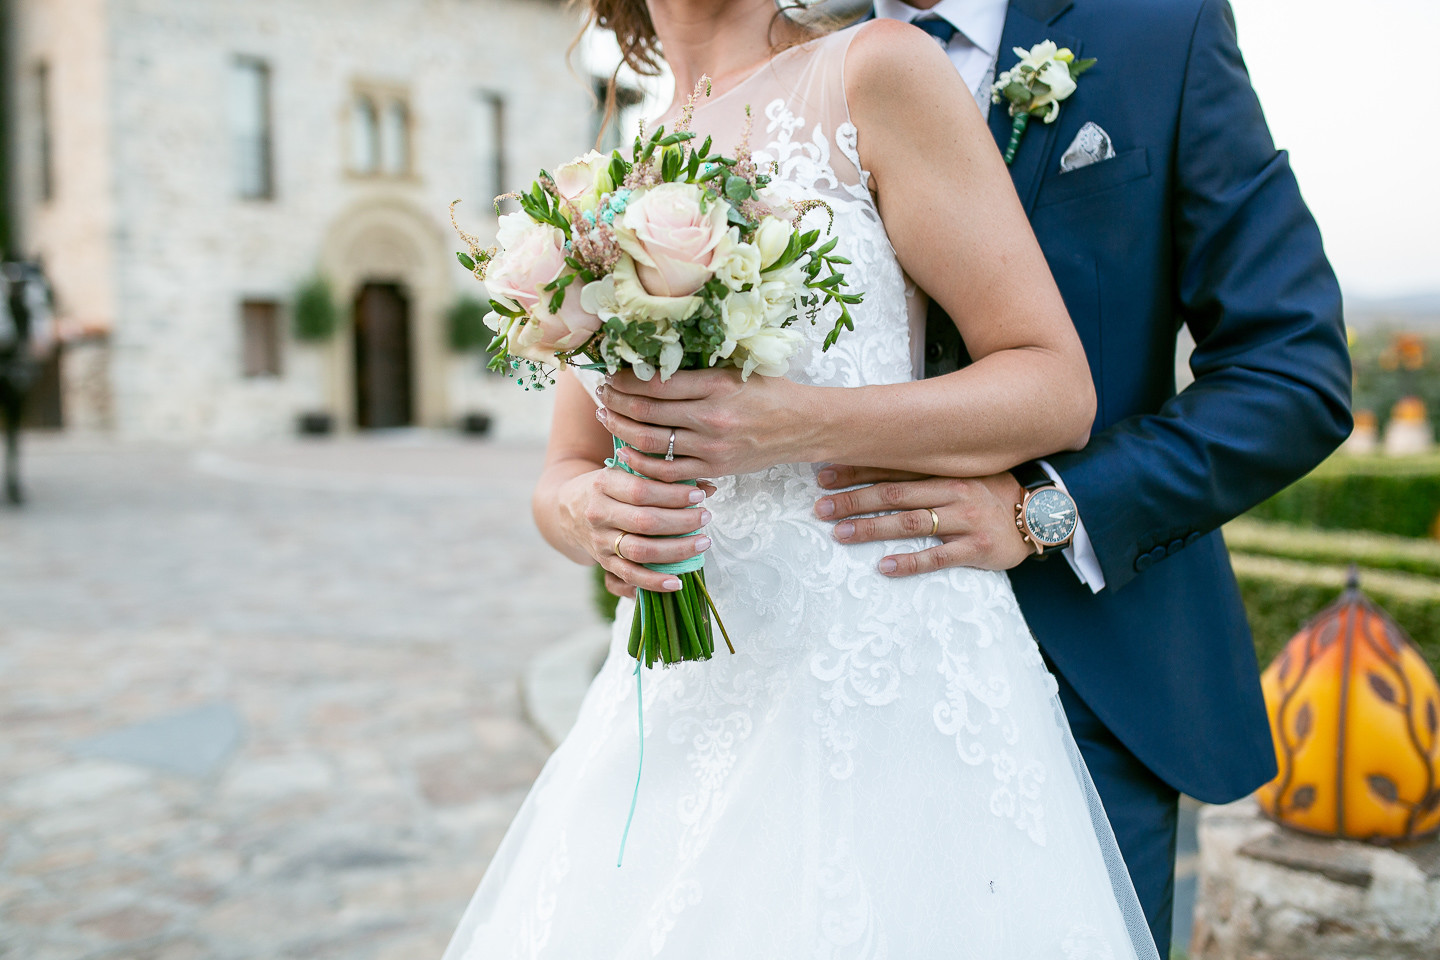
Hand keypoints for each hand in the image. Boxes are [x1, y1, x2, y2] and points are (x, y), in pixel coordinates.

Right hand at [559, 464, 716, 597]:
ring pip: (639, 551)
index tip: (698, 496)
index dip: (673, 495)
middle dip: (681, 522)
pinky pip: (629, 576)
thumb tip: (708, 487)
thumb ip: (663, 476)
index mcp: (603, 484)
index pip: (641, 490)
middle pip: (644, 521)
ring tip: (702, 543)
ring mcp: (599, 541)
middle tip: (706, 517)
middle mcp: (598, 513)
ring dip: (675, 550)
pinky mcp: (603, 563)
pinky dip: (653, 582)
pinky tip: (676, 582)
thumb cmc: (609, 486)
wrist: (567, 508)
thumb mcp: (627, 472)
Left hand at [596, 368, 815, 482]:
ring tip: (606, 417)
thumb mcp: (736, 370)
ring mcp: (712, 447)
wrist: (803, 426)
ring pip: (651, 443)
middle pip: (646, 412)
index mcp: (716, 385)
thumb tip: (651, 365)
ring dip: (621, 429)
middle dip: (615, 402)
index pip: (656, 383)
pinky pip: (668, 471)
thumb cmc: (770, 392)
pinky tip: (627, 450)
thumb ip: (697, 370)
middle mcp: (711, 417)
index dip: (625, 379)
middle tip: (600, 394)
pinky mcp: (715, 468)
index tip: (611, 373)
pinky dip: (642, 462)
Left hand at [814, 465, 1033, 575]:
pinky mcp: (977, 548)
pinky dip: (910, 562)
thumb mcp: (962, 470)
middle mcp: (952, 490)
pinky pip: (938, 556)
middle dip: (854, 499)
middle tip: (820, 508)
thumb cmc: (992, 493)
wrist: (1042, 514)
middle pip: (893, 493)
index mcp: (945, 469)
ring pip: (910, 523)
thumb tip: (879, 459)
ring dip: (872, 528)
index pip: (893, 467)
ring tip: (840, 533)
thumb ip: (926, 468)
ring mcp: (965, 519)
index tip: (823, 476)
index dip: (856, 471)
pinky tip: (884, 567)